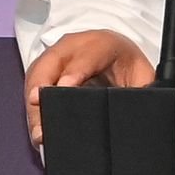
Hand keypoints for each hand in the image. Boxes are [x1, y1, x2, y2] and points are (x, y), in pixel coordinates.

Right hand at [23, 29, 154, 148]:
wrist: (117, 52)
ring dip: (34, 103)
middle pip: (52, 63)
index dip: (74, 73)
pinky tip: (37, 127)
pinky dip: (32, 107)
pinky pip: (32, 84)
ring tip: (39, 130)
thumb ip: (141, 90)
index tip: (65, 89)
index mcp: (103, 44)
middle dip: (43, 88)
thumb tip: (136, 113)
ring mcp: (55, 55)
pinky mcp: (43, 68)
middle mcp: (74, 45)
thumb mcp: (141, 76)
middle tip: (41, 112)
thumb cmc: (128, 66)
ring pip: (37, 74)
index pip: (86, 56)